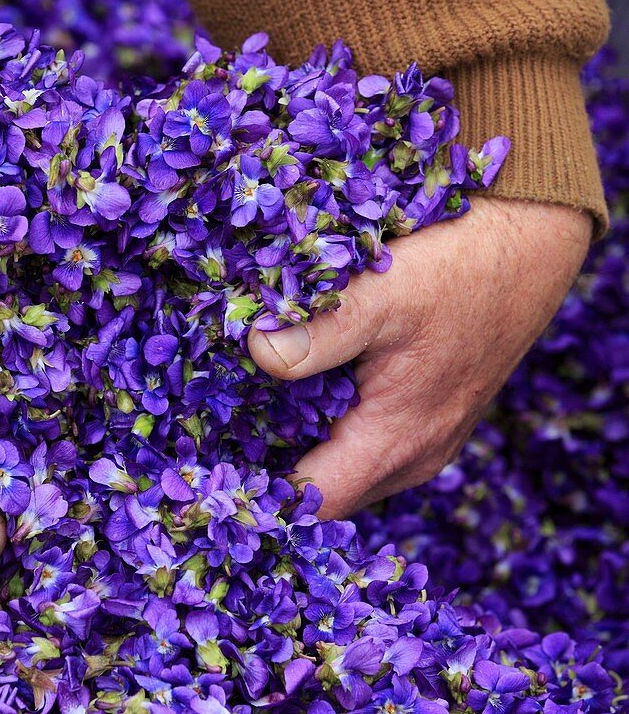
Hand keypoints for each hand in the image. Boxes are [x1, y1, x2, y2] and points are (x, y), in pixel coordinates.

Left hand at [248, 199, 591, 517]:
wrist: (532, 241)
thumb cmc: (461, 268)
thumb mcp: (381, 292)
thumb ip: (316, 332)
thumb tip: (255, 353)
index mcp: (397, 441)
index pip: (314, 502)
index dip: (262, 494)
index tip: (212, 466)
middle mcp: (416, 456)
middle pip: (327, 491)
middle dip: (275, 470)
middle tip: (218, 432)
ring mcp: (428, 439)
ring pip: (348, 468)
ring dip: (303, 447)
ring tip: (248, 410)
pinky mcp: (432, 417)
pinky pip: (369, 444)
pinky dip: (332, 428)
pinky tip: (301, 390)